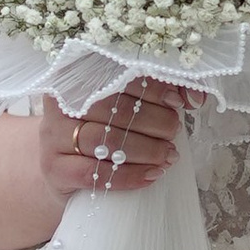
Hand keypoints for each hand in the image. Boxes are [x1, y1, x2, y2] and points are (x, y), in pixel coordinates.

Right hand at [36, 82, 198, 204]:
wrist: (62, 167)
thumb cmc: (100, 130)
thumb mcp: (119, 108)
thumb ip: (154, 95)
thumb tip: (196, 95)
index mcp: (77, 76)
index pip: (117, 73)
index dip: (152, 86)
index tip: (177, 101)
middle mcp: (61, 103)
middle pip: (112, 108)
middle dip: (152, 121)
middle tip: (174, 132)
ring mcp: (52, 136)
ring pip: (104, 141)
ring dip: (144, 150)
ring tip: (168, 156)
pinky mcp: (53, 168)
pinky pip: (93, 173)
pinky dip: (127, 176)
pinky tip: (151, 176)